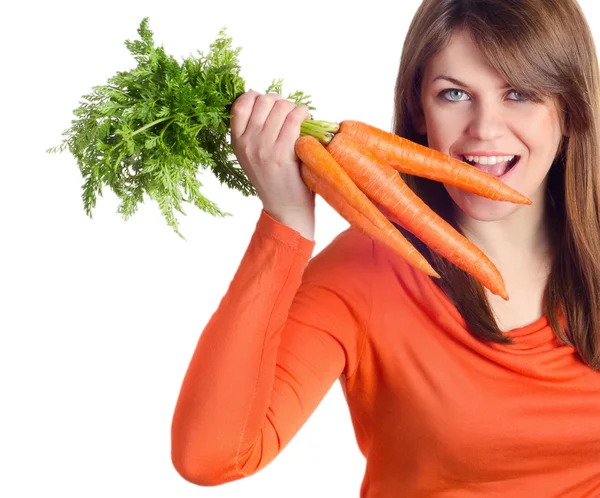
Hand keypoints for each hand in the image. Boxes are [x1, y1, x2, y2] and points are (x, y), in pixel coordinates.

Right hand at [231, 90, 314, 238]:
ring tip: (299, 120)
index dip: (258, 98)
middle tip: (289, 114)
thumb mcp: (252, 155)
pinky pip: (294, 117)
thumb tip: (266, 99)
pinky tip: (307, 122)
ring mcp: (264, 148)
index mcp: (236, 142)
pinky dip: (303, 114)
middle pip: (264, 100)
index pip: (241, 103)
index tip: (270, 107)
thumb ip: (253, 130)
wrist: (285, 208)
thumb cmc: (274, 179)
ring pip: (281, 106)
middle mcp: (247, 143)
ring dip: (294, 108)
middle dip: (280, 102)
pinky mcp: (282, 153)